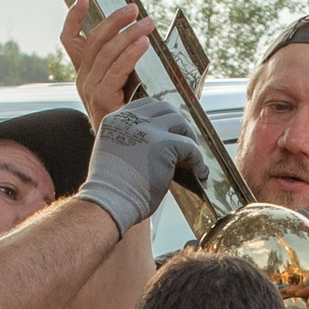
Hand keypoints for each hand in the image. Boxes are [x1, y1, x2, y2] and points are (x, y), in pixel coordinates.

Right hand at [63, 0, 153, 124]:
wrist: (128, 151)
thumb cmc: (135, 115)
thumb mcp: (129, 83)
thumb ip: (131, 64)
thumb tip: (150, 38)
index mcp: (86, 73)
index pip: (71, 40)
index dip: (73, 18)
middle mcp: (83, 79)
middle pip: (93, 40)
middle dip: (114, 20)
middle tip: (133, 9)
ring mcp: (90, 89)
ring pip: (107, 52)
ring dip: (129, 33)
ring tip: (148, 23)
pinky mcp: (101, 98)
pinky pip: (115, 69)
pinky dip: (130, 53)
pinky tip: (144, 43)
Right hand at [82, 93, 192, 239]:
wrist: (109, 202)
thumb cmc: (110, 190)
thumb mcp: (113, 154)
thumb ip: (128, 143)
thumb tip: (152, 148)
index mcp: (115, 120)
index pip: (144, 106)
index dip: (160, 116)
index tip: (169, 128)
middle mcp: (131, 120)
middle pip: (164, 109)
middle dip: (177, 123)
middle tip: (184, 139)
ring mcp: (148, 130)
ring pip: (179, 122)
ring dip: (189, 137)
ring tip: (192, 155)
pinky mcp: (164, 145)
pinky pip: (190, 147)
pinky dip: (197, 159)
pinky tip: (199, 171)